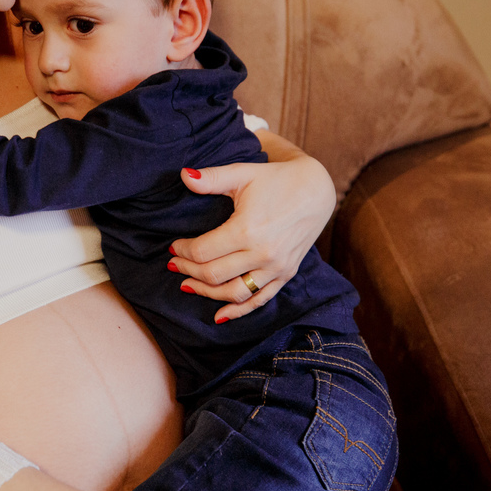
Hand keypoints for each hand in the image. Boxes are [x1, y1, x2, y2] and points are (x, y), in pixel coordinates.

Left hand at [169, 139, 335, 322]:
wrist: (316, 190)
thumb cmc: (276, 179)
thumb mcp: (243, 173)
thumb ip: (212, 178)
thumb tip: (184, 175)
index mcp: (247, 230)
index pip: (202, 252)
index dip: (183, 251)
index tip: (174, 247)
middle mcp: (262, 254)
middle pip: (213, 274)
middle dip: (188, 271)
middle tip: (174, 264)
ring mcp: (276, 268)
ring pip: (233, 292)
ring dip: (206, 293)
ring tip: (188, 285)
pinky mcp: (286, 275)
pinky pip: (259, 300)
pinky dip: (238, 311)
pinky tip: (219, 316)